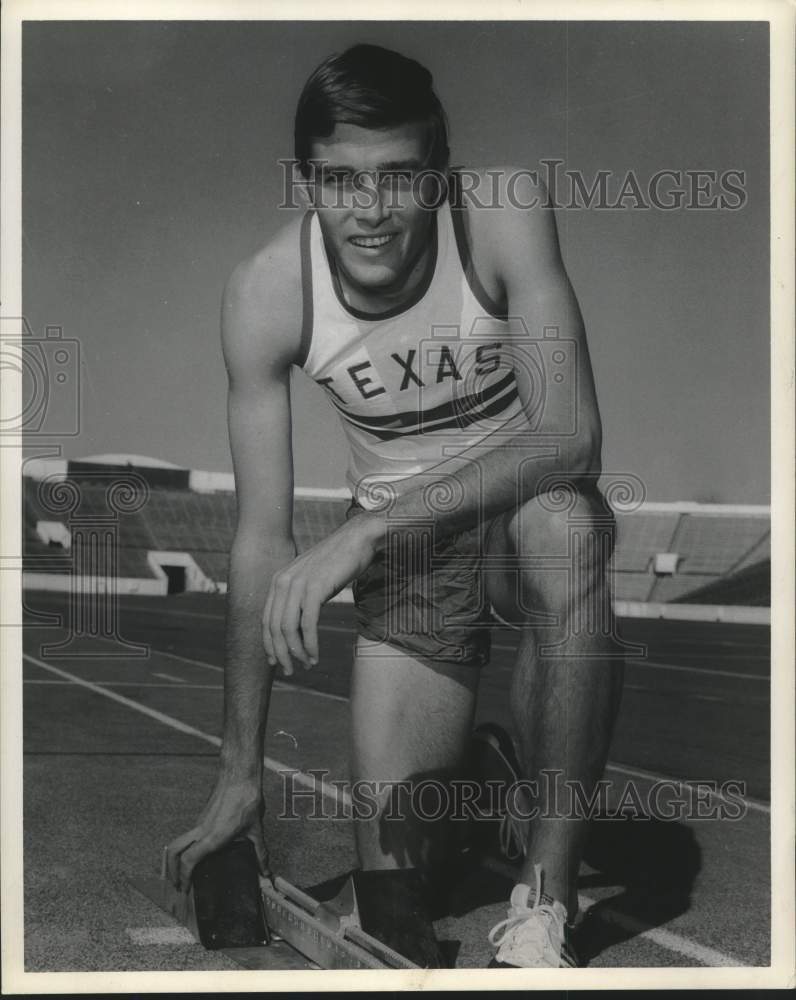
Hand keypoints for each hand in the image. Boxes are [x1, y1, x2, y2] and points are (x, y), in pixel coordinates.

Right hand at [164, 776, 267, 891]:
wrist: (240, 776)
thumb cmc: (245, 798)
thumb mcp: (256, 830)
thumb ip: (260, 853)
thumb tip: (265, 870)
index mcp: (212, 837)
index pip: (188, 861)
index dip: (183, 878)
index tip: (184, 889)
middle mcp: (201, 830)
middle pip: (173, 851)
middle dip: (171, 870)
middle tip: (176, 884)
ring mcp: (199, 822)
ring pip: (179, 841)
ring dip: (176, 858)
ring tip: (182, 871)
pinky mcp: (202, 816)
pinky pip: (189, 834)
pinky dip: (186, 847)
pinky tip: (197, 852)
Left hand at [262, 512, 382, 674]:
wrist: (357, 539)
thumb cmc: (338, 561)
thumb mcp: (312, 579)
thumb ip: (300, 597)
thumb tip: (297, 624)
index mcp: (279, 580)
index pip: (266, 619)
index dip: (269, 644)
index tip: (276, 661)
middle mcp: (283, 581)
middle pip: (274, 628)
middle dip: (280, 653)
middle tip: (290, 671)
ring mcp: (298, 584)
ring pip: (288, 629)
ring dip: (296, 652)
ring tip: (307, 664)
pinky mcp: (315, 588)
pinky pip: (307, 624)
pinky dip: (310, 644)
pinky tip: (315, 654)